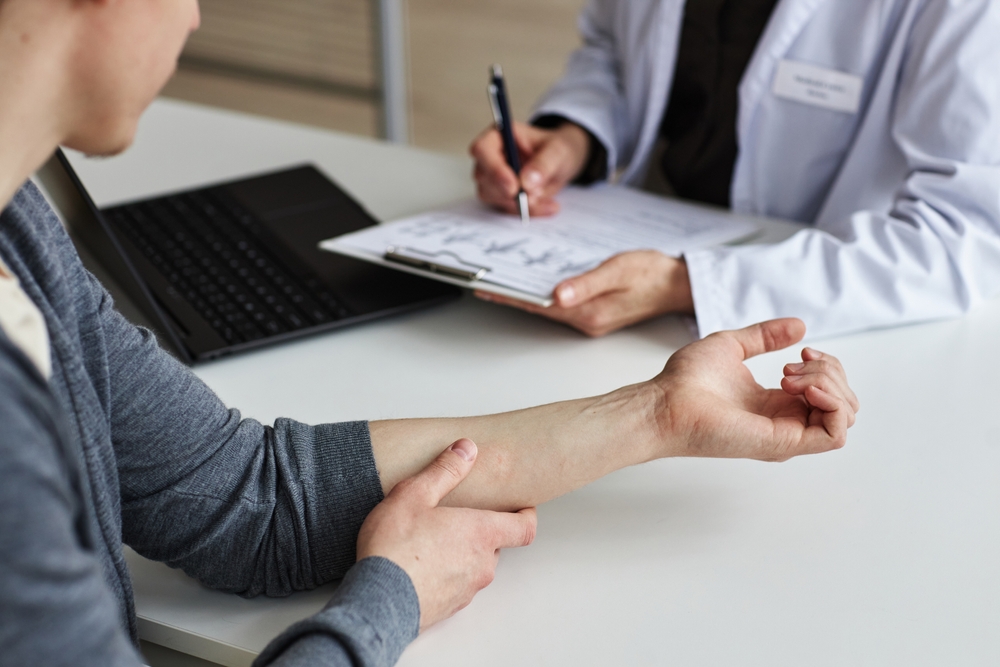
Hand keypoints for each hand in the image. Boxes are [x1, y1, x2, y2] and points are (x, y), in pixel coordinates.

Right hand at [356, 439, 536, 630]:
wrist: (375, 602)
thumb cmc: (394, 549)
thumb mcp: (414, 495)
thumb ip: (444, 471)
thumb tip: (467, 448)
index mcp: (482, 534)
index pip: (525, 528)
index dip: (526, 516)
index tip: (520, 506)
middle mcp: (482, 564)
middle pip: (496, 545)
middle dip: (481, 531)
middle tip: (456, 518)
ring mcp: (467, 590)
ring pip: (475, 566)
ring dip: (462, 554)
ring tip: (431, 542)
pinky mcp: (449, 609)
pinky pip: (456, 586)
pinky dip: (446, 575)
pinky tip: (419, 566)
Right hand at [470, 121, 589, 215]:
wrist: (560, 163)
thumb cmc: (556, 149)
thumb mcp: (558, 151)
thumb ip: (543, 164)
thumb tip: (526, 182)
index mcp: (499, 135)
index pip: (482, 150)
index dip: (494, 169)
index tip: (513, 187)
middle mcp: (490, 155)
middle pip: (483, 176)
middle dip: (508, 191)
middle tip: (534, 196)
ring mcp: (491, 176)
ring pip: (491, 195)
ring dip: (519, 203)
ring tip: (545, 196)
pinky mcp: (498, 194)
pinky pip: (506, 208)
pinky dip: (527, 210)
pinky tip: (546, 205)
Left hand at [476, 250, 693, 336]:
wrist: (678, 284)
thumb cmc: (652, 272)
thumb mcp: (619, 269)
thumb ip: (587, 283)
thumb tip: (557, 295)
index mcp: (590, 313)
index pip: (540, 306)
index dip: (512, 297)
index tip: (488, 290)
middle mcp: (587, 321)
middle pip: (540, 310)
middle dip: (512, 297)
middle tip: (483, 285)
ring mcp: (590, 319)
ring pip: (548, 309)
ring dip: (525, 297)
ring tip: (498, 285)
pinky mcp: (594, 313)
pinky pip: (561, 306)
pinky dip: (543, 297)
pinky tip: (531, 288)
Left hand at [651, 318, 859, 461]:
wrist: (665, 402)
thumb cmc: (687, 380)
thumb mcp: (733, 344)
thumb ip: (765, 336)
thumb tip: (800, 326)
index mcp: (775, 404)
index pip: (827, 391)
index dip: (826, 366)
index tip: (801, 352)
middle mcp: (785, 422)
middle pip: (844, 402)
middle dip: (831, 373)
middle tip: (791, 366)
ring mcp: (787, 435)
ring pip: (845, 415)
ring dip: (830, 384)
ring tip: (790, 377)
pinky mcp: (784, 443)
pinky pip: (835, 434)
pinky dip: (832, 404)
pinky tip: (803, 389)